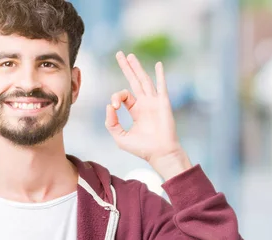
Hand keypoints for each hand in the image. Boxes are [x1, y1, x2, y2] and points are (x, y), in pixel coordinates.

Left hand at [106, 52, 191, 179]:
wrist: (160, 153)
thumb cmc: (142, 148)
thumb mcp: (120, 137)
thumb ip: (111, 123)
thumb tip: (109, 106)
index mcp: (136, 110)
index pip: (123, 96)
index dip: (116, 98)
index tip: (114, 107)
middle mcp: (145, 104)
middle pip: (134, 81)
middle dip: (127, 68)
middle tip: (119, 54)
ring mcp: (154, 102)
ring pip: (144, 80)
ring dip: (137, 67)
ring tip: (130, 56)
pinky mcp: (162, 103)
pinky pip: (161, 86)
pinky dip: (160, 75)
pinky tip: (158, 65)